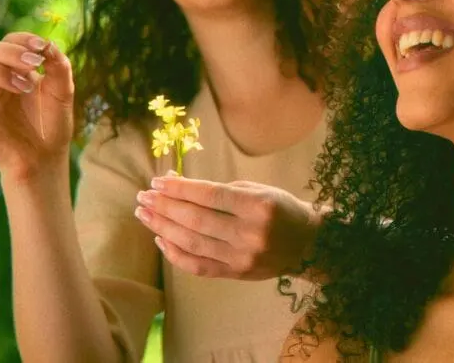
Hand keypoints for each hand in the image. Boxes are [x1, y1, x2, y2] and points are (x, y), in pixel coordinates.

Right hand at [0, 32, 73, 181]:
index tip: (42, 48)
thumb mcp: (62, 92)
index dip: (23, 39)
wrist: (43, 157)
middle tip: (34, 67)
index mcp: (15, 68)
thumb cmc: (51, 123)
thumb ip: (59, 66)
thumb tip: (49, 43)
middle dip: (12, 53)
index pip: (10, 40)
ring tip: (22, 87)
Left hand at [134, 176, 323, 279]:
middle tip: (144, 196)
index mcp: (258, 206)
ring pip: (192, 243)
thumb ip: (220, 189)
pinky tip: (160, 239)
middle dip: (165, 206)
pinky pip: (198, 266)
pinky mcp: (236, 274)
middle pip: (196, 219)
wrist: (309, 245)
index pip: (210, 195)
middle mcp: (250, 233)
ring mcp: (242, 257)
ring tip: (145, 214)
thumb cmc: (282, 209)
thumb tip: (176, 182)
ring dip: (163, 227)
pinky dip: (175, 253)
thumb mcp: (259, 190)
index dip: (181, 188)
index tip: (158, 180)